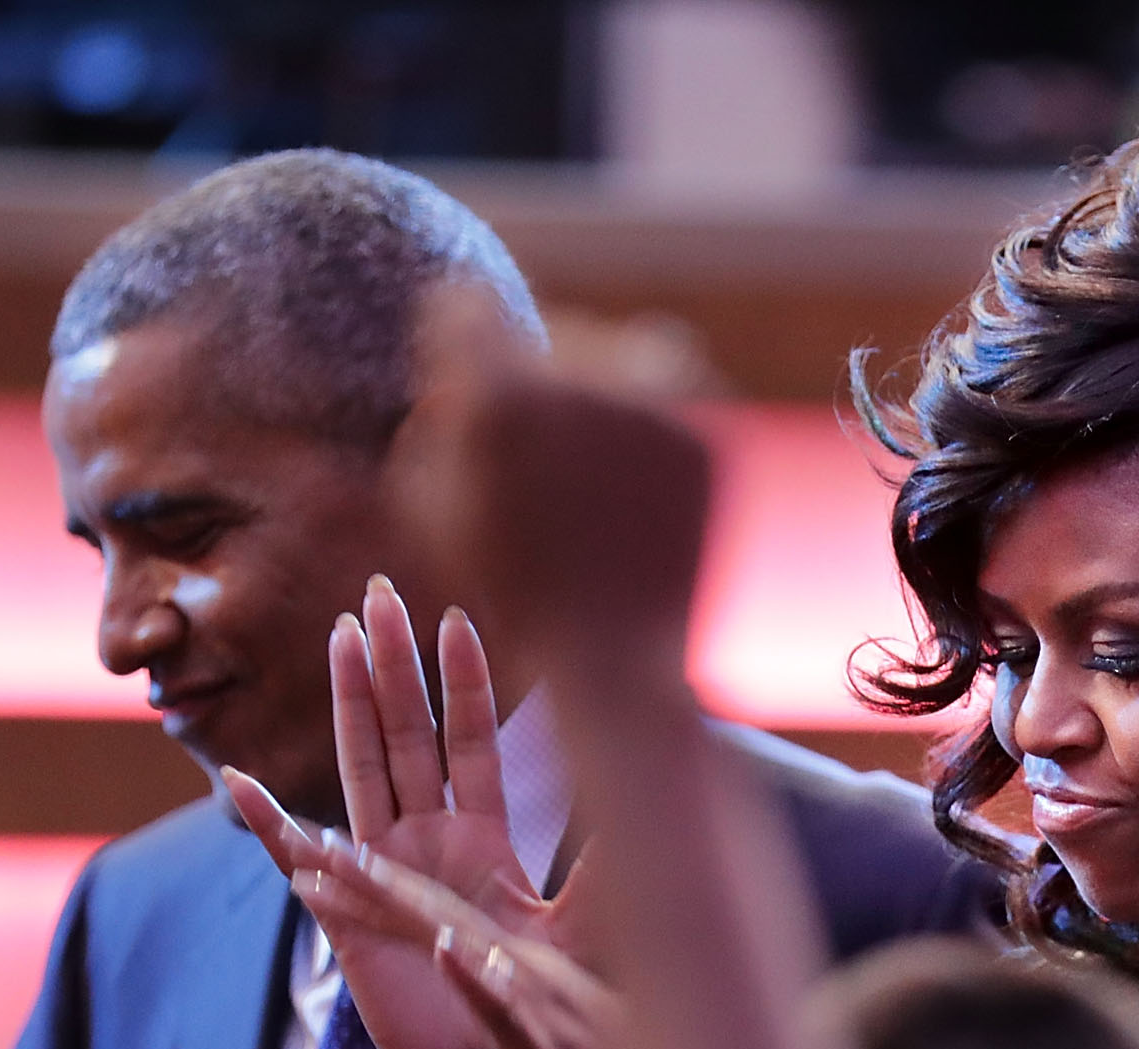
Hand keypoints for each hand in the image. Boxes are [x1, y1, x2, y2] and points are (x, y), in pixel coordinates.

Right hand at [224, 580, 562, 1048]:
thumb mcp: (576, 927)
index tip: (461, 614)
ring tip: (336, 638)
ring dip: (346, 705)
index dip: (464, 682)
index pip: (469, 740)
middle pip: (404, 732)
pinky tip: (235, 782)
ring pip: (358, 767)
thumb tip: (660, 819)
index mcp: (475, 834)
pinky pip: (293, 859)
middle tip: (379, 590)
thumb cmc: (525, 999)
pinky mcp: (342, 910)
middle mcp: (422, 837)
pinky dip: (264, 823)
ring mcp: (376, 866)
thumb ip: (608, 873)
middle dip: (393, 664)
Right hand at [389, 286, 712, 706]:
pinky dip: (658, 418)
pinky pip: (678, 390)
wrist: (619, 656)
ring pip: (622, 350)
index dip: (460, 345)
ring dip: (606, 387)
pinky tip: (638, 470)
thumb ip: (423, 426)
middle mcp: (584, 384)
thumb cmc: (509, 594)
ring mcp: (661, 402)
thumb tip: (443, 374)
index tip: (471, 381)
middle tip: (544, 436)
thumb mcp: (427, 513)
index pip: (462, 303)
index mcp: (500, 400)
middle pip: (552, 329)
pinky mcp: (715, 427)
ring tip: (597, 455)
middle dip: (542, 374)